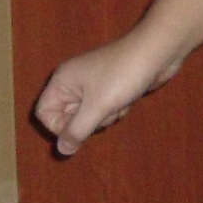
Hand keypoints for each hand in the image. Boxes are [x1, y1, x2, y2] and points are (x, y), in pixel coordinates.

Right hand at [33, 33, 177, 157]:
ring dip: (105, 117)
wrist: (158, 52)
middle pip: (67, 117)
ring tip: (118, 103)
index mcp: (62, 81)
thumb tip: (62, 150)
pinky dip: (115, 110)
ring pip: (88, 116)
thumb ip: (77, 130)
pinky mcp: (111, 88)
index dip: (58, 126)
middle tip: (103, 112)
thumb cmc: (123, 75)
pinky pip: (104, 110)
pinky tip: (128, 100)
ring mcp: (93, 85)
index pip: (44, 113)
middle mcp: (74, 82)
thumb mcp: (97, 106)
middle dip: (87, 122)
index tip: (79, 127)